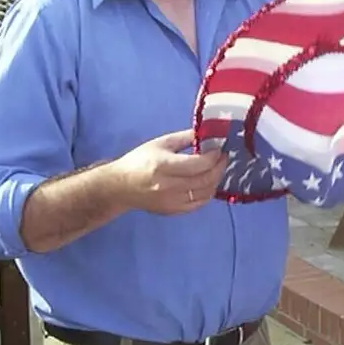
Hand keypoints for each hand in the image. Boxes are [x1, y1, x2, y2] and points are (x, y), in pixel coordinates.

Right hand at [113, 129, 227, 214]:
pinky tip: (208, 184)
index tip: (219, 149)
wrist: (120, 187)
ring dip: (215, 181)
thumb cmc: (139, 161)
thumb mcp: (160, 143)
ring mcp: (171, 201)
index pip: (199, 164)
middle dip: (219, 168)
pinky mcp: (172, 211)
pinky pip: (198, 204)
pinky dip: (207, 193)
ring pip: (205, 193)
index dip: (214, 157)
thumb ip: (185, 138)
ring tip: (216, 170)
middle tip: (223, 158)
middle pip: (205, 179)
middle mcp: (169, 186)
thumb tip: (207, 133)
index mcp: (164, 165)